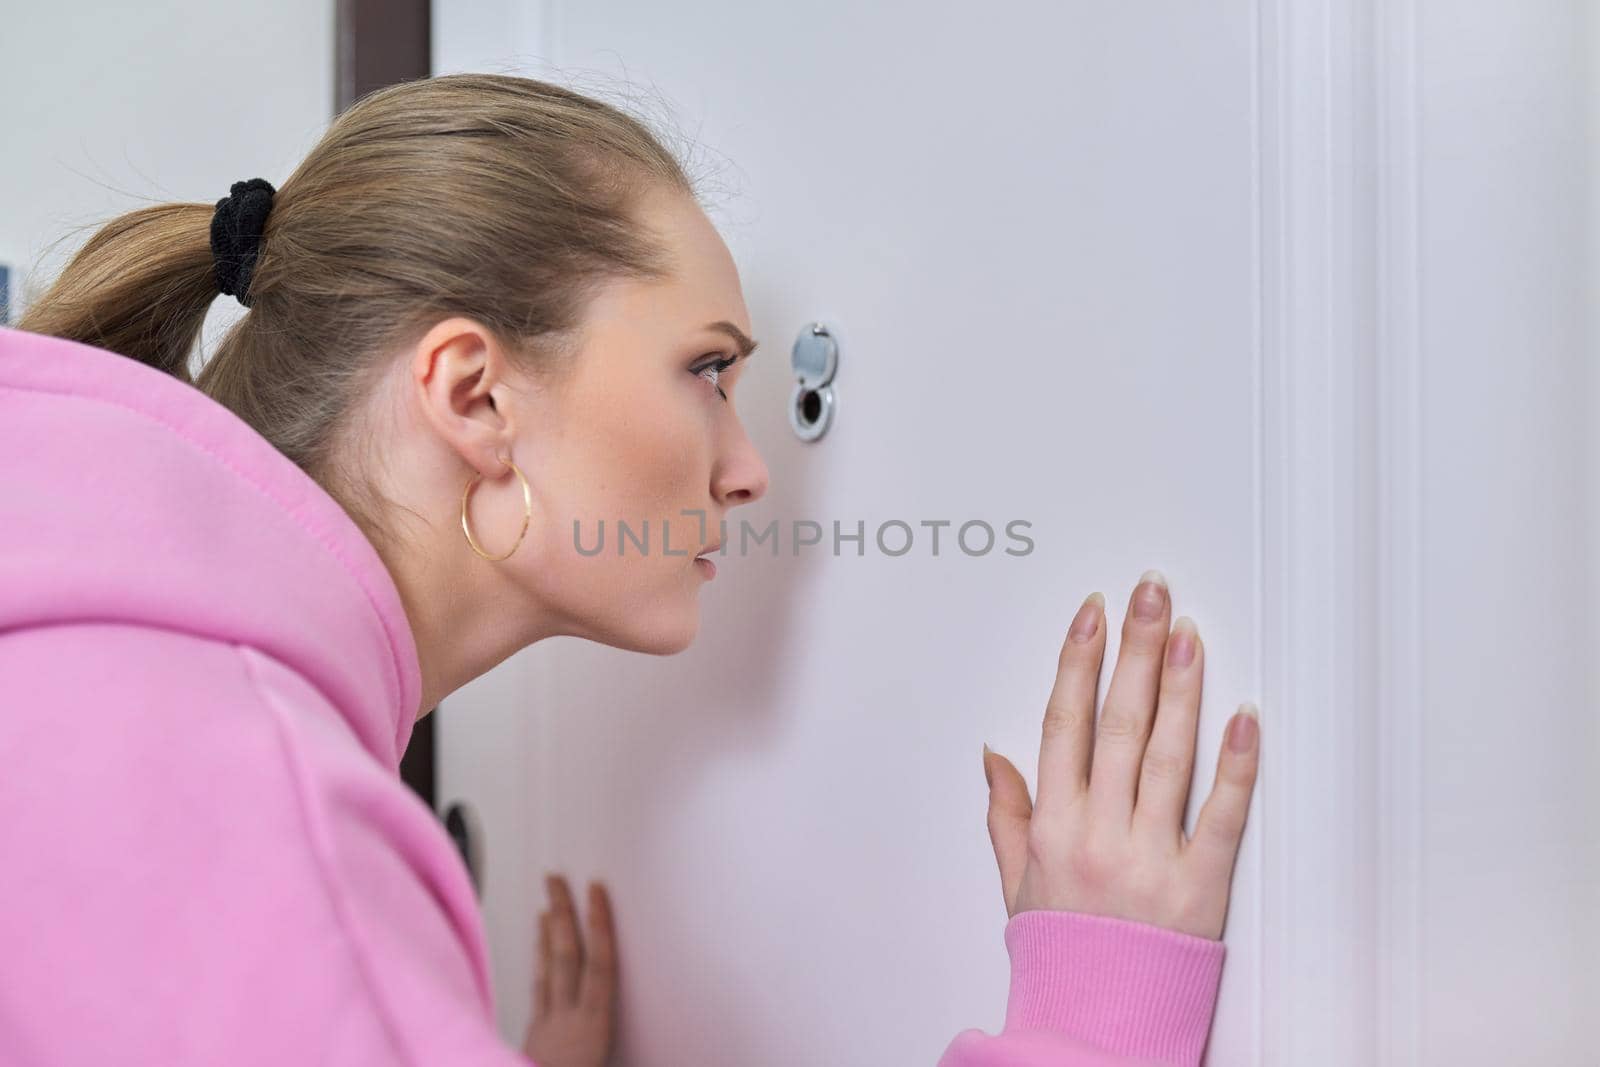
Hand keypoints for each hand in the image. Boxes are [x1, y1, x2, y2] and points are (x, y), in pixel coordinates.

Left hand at [521, 874, 617, 1066]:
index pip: (599, 965)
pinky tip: (536, 960)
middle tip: (555, 879)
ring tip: (545, 907)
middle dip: (561, 914)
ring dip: (545, 937)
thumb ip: (628, 1056)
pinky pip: (535, 994)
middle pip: (565, 956)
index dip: (599, 926)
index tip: (596, 891)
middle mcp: (565, 1021)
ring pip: (545, 972)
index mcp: (592, 1029)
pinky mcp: (529, 1039)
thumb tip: (681, 1052)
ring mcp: (544, 1028)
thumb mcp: (615, 1064)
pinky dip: (536, 969)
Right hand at [982, 570, 1259, 940]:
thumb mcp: (1017, 884)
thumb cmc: (1063, 956)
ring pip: (1167, 755)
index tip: (1093, 615)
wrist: (1096, 1027)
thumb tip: (997, 755)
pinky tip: (1244, 718)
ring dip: (1181, 687)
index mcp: (1053, 827)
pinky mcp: (1199, 888)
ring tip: (1190, 634)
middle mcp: (1098, 834)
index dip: (1079, 660)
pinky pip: (1220, 816)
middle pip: (1119, 722)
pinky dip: (1235, 765)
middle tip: (1151, 594)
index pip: (1065, 722)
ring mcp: (1149, 859)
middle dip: (1135, 649)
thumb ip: (1008, 816)